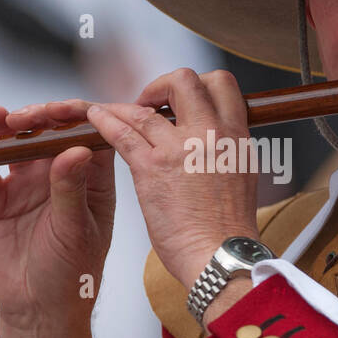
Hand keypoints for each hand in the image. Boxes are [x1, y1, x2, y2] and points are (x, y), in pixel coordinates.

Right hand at [0, 100, 115, 337]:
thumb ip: (71, 190)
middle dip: (37, 117)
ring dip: (5, 127)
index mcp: (92, 180)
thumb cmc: (71, 274)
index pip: (91, 135)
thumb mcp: (75, 232)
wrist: (38, 310)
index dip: (78, 116)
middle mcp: (61, 175)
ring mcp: (29, 184)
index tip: (62, 109)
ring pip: (17, 146)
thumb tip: (75, 149)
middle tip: (22, 116)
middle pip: (50, 133)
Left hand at [84, 68, 260, 288]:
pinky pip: (123, 132)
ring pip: (146, 107)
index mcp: (236, 136)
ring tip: (112, 111)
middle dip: (163, 85)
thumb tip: (215, 141)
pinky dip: (105, 121)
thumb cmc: (228, 229)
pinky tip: (95, 120)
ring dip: (125, 106)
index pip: (222, 84)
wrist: (220, 257)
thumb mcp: (242, 176)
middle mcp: (211, 134)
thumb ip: (227, 151)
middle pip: (186, 80)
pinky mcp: (152, 167)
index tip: (182, 101)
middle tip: (151, 102)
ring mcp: (180, 148)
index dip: (198, 85)